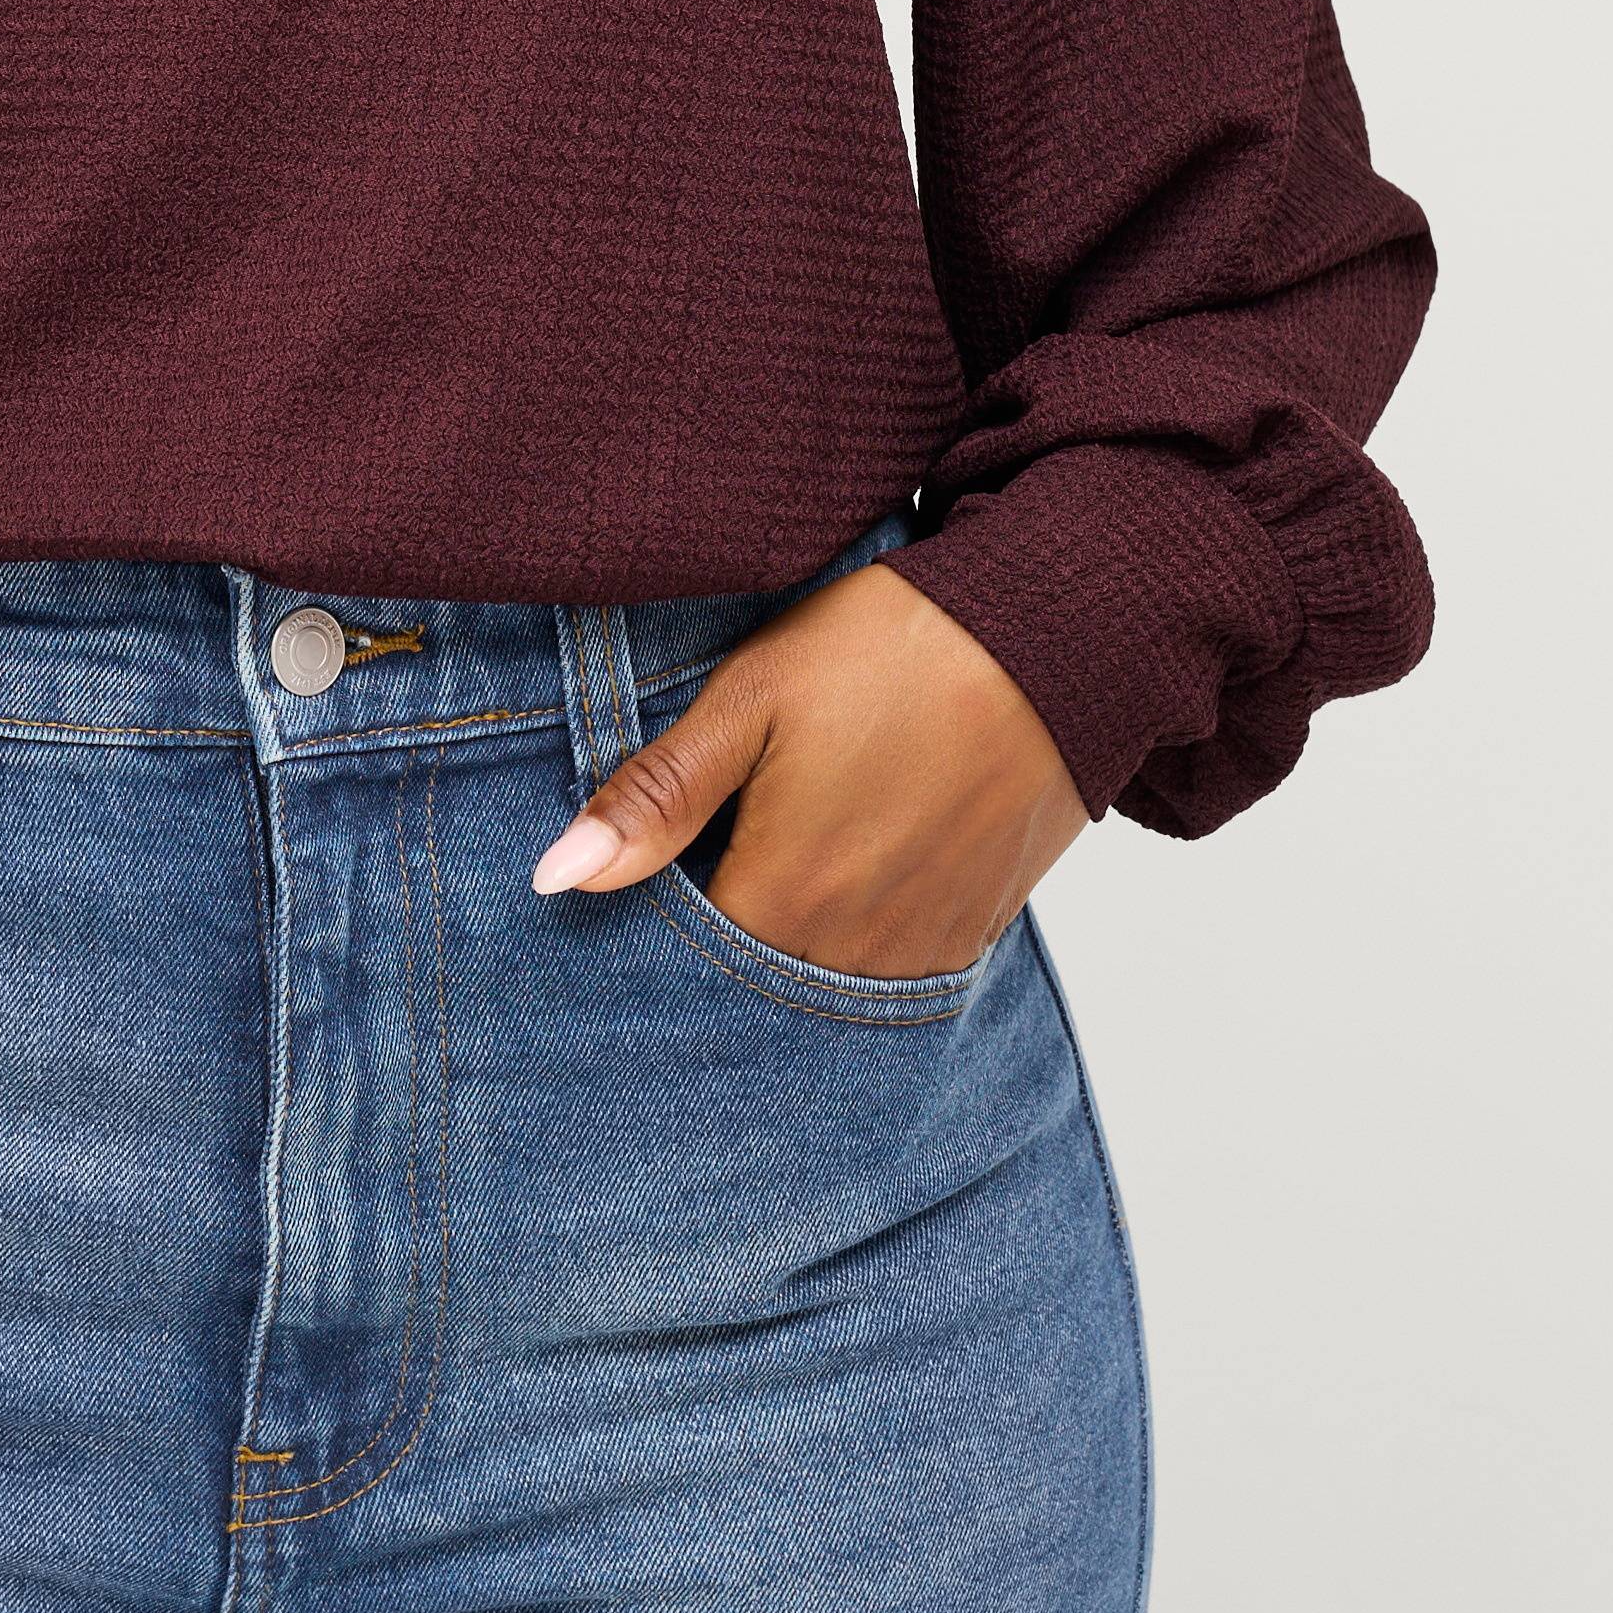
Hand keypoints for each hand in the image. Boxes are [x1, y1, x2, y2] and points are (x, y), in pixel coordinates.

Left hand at [530, 558, 1089, 978]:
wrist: (1059, 634)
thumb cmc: (892, 648)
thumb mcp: (753, 697)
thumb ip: (656, 797)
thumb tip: (554, 879)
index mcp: (784, 897)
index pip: (683, 957)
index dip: (657, 915)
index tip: (656, 864)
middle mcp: (854, 950)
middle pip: (754, 977)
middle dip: (722, 933)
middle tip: (724, 846)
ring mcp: (923, 948)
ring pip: (823, 978)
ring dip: (794, 936)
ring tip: (791, 845)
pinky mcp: (976, 930)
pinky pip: (893, 965)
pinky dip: (860, 932)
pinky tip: (856, 858)